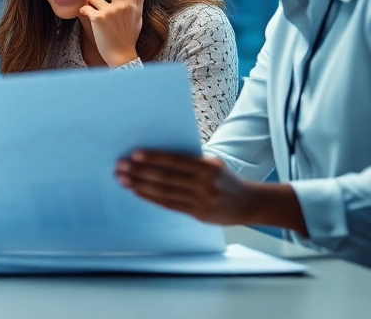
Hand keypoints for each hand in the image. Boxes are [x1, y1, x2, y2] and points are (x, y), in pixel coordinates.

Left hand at [78, 0, 148, 66]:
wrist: (121, 57)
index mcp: (135, 6)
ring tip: (97, 16)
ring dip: (92, 3)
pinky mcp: (99, 17)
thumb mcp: (135, 19)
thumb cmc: (126, 37)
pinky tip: (92, 22)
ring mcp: (112, 12)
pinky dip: (85, 13)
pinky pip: (85, 7)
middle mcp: (125, 6)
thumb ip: (131, 2)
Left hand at [115, 151, 306, 233]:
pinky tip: (138, 192)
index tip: (134, 155)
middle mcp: (205, 184)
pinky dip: (152, 198)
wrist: (249, 204)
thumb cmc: (226, 179)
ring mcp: (201, 201)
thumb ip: (191, 162)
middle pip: (166, 177)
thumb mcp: (214, 165)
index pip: (175, 161)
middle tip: (120, 167)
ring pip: (165, 192)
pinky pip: (170, 205)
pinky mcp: (198, 214)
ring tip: (124, 179)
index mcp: (209, 167)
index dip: (154, 158)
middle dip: (140, 172)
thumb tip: (158, 157)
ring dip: (141, 186)